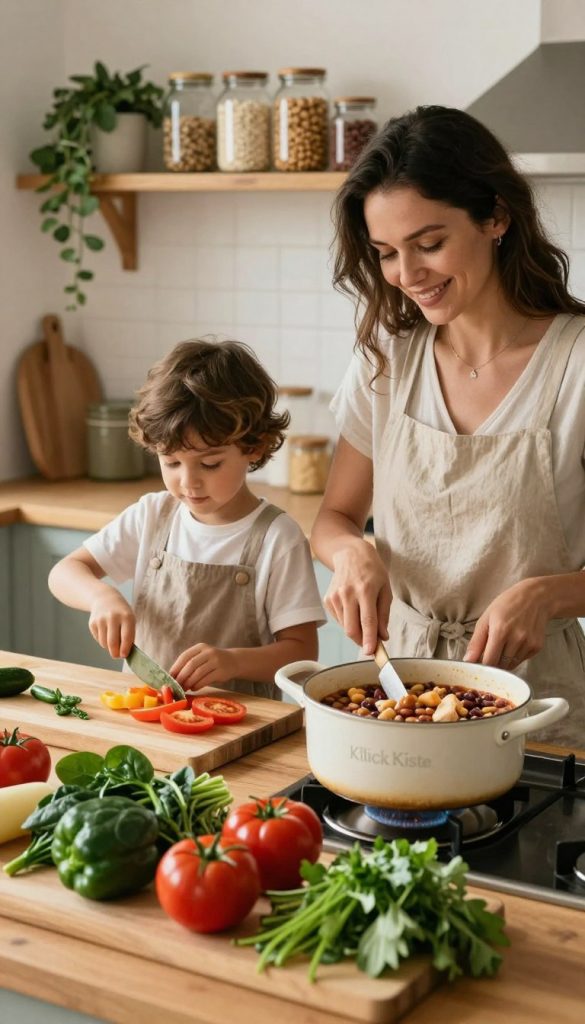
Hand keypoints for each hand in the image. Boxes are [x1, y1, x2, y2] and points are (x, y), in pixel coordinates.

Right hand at [88, 587, 134, 658]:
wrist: (105, 599)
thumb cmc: (121, 613)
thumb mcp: (130, 619)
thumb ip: (129, 635)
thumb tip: (124, 653)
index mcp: (126, 616)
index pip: (126, 637)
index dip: (125, 649)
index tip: (124, 656)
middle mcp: (113, 617)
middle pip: (113, 642)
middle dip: (115, 653)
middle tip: (117, 656)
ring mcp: (101, 620)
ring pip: (104, 643)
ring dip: (109, 647)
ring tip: (113, 641)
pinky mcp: (92, 623)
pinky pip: (98, 639)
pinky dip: (103, 640)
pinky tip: (106, 632)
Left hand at [169, 644, 237, 689]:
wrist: (234, 661)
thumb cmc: (212, 661)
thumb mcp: (202, 656)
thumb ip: (190, 663)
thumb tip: (173, 677)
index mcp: (200, 647)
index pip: (184, 656)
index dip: (176, 667)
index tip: (169, 677)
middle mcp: (208, 652)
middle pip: (190, 665)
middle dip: (181, 677)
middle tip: (176, 686)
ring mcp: (216, 661)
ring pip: (198, 673)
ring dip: (189, 682)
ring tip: (184, 688)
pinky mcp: (221, 671)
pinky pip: (206, 679)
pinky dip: (197, 685)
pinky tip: (194, 688)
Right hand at [325, 541, 391, 655]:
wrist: (350, 554)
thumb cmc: (372, 571)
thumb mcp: (385, 589)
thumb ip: (384, 614)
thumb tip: (383, 637)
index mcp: (366, 590)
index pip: (367, 620)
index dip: (370, 639)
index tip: (371, 653)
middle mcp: (348, 594)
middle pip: (352, 629)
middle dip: (362, 642)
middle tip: (372, 645)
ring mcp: (335, 597)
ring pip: (345, 627)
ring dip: (357, 631)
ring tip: (365, 619)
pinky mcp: (328, 599)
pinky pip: (340, 620)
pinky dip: (349, 621)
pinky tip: (354, 609)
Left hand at [463, 578, 548, 670]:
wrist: (536, 597)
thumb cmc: (507, 604)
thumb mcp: (486, 618)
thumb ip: (476, 642)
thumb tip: (468, 660)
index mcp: (500, 631)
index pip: (489, 661)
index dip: (481, 666)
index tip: (478, 664)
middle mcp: (516, 639)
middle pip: (500, 666)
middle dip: (492, 663)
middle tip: (489, 653)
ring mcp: (528, 644)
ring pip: (511, 665)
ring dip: (503, 661)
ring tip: (503, 646)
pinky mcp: (537, 647)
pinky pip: (521, 660)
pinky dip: (515, 657)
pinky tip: (514, 644)